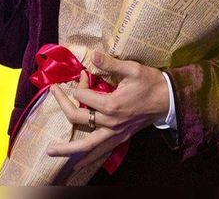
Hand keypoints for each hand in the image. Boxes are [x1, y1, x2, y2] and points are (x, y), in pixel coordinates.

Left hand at [46, 51, 169, 170]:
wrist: (168, 100)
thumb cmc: (150, 82)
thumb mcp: (132, 68)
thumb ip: (110, 63)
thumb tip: (92, 54)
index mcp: (111, 104)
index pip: (83, 94)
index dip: (79, 82)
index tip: (82, 73)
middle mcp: (110, 122)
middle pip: (78, 117)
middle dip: (62, 103)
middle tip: (52, 91)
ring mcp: (115, 133)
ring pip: (87, 145)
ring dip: (67, 149)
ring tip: (50, 152)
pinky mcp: (120, 138)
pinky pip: (100, 151)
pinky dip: (87, 158)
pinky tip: (76, 163)